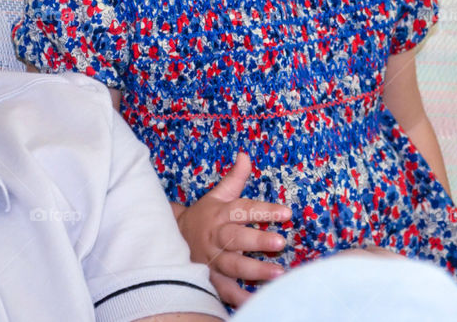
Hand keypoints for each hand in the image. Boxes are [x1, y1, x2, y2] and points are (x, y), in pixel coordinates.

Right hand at [176, 152, 291, 307]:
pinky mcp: (210, 279)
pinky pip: (225, 290)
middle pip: (236, 237)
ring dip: (255, 270)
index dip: (264, 210)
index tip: (287, 212)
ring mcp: (212, 259)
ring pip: (233, 264)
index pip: (243, 209)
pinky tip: (257, 302)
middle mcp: (217, 236)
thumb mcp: (216, 196)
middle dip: (257, 239)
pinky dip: (239, 297)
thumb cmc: (202, 218)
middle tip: (281, 242)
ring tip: (279, 274)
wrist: (170, 240)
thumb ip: (234, 178)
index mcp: (220, 214)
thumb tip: (245, 155)